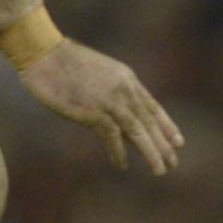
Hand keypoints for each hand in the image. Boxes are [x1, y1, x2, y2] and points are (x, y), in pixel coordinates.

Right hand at [18, 38, 184, 173]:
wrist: (44, 53)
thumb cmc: (64, 62)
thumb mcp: (99, 73)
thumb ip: (114, 92)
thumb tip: (121, 113)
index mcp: (127, 79)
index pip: (153, 107)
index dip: (166, 126)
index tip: (178, 141)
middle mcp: (124, 90)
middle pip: (149, 122)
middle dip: (163, 144)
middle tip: (173, 163)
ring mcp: (110, 100)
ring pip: (138, 130)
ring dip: (150, 152)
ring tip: (159, 170)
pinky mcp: (92, 110)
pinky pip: (112, 135)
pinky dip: (118, 152)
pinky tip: (122, 165)